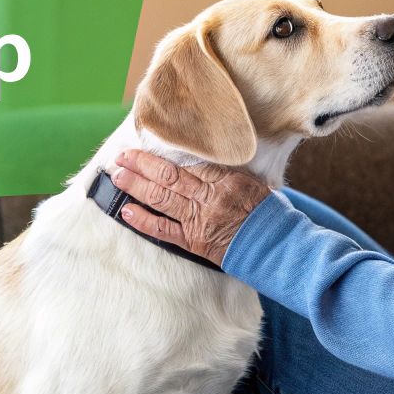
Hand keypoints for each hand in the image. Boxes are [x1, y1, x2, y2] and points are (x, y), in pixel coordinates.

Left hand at [111, 149, 271, 267]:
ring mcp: (199, 220)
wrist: (276, 247)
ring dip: (136, 186)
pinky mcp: (194, 242)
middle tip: (121, 156)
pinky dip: (143, 220)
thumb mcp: (253, 183)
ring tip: (117, 176)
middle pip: (168, 176)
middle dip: (141, 165)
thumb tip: (204, 159)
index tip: (145, 145)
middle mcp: (209, 197)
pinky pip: (164, 230)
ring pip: (161, 198)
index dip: (162, 153)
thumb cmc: (267, 214)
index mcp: (225, 180)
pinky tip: (126, 211)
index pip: (187, 162)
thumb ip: (227, 172)